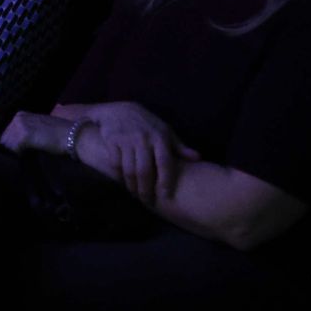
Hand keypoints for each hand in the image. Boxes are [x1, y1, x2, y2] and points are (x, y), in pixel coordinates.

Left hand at [0, 111, 72, 154]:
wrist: (73, 135)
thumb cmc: (59, 134)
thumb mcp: (39, 128)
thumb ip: (26, 132)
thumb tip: (16, 144)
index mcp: (21, 115)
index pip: (7, 131)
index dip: (9, 142)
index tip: (13, 151)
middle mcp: (19, 117)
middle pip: (5, 137)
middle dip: (9, 147)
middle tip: (15, 157)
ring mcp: (21, 125)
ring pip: (8, 143)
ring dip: (13, 152)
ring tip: (20, 159)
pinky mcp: (25, 135)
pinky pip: (14, 148)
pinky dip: (17, 154)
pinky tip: (23, 158)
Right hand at [85, 101, 199, 204]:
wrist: (120, 109)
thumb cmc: (147, 124)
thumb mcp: (165, 131)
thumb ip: (179, 147)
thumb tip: (198, 159)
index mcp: (160, 137)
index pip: (165, 163)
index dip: (165, 181)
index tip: (166, 196)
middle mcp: (144, 139)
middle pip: (145, 171)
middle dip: (146, 189)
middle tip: (147, 201)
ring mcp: (127, 140)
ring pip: (129, 170)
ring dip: (132, 185)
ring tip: (135, 193)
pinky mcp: (113, 141)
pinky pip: (115, 164)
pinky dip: (119, 176)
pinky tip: (123, 181)